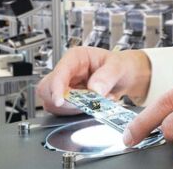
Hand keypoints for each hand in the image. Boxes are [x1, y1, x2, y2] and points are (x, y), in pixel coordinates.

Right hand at [36, 47, 151, 114]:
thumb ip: (107, 76)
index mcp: (75, 57)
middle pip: (47, 89)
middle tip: (85, 104)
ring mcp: (66, 87)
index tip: (60, 101)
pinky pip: (63, 112)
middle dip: (63, 101)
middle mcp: (67, 72)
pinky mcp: (69, 101)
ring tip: (96, 102)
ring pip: (53, 103)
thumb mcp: (118, 66)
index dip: (56, 87)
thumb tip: (94, 89)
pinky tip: (92, 107)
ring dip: (72, 109)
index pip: (59, 72)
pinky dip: (77, 114)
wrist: (125, 77)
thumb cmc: (120, 66)